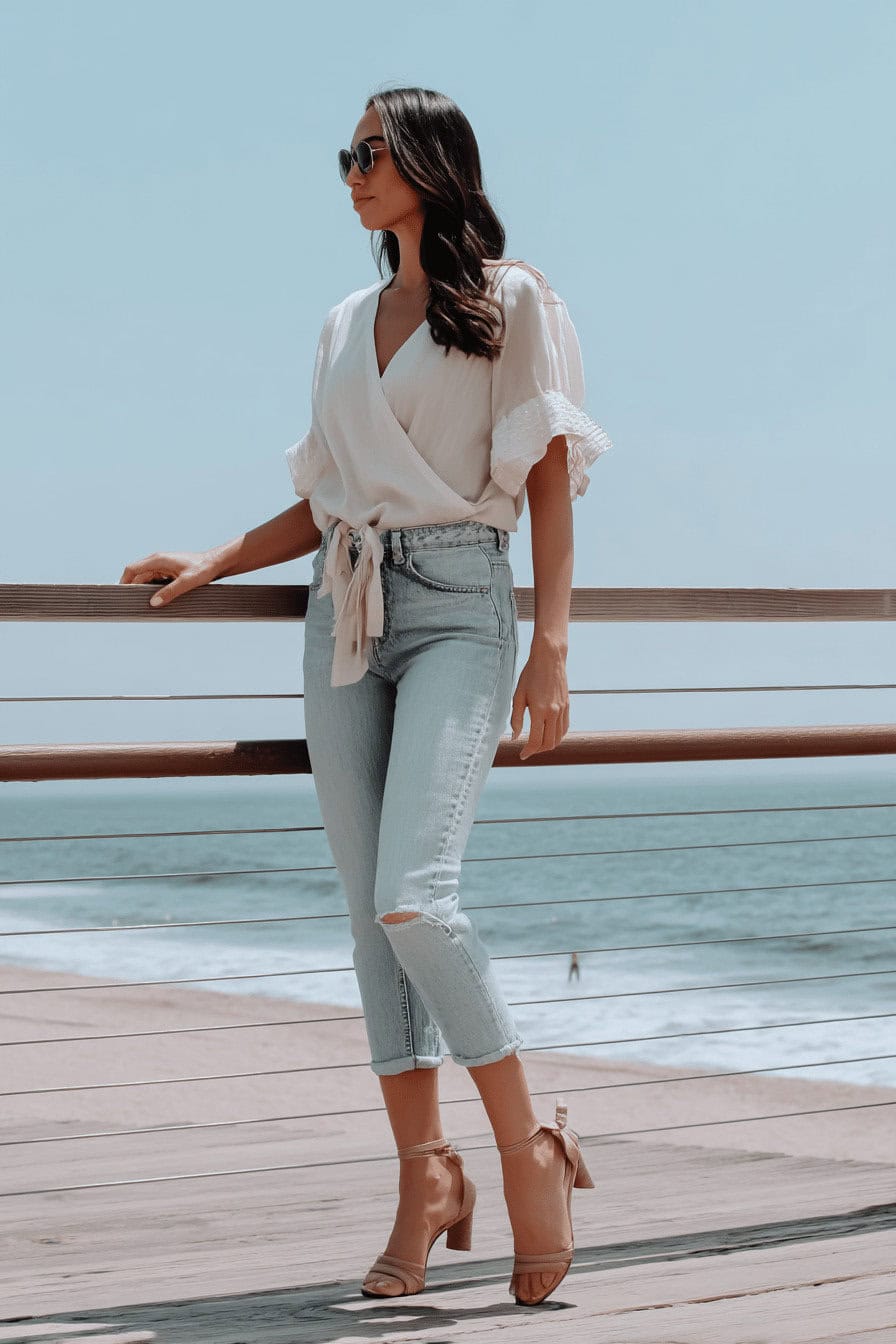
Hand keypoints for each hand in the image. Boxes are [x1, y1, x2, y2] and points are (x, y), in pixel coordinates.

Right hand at [118, 549, 220, 607]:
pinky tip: (158, 599)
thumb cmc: (203, 569)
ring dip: (144, 590)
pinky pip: (155, 580)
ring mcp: (163, 565)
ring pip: (146, 579)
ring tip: (144, 604)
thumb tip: (153, 603)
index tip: (121, 594)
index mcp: (157, 559)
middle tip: (132, 604)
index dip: (123, 582)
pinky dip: (153, 589)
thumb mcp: (186, 582)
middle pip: (137, 576)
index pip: (131, 569)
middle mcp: (158, 560)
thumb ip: (169, 592)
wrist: (216, 563)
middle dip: (134, 589)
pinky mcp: (169, 570)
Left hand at [510, 637, 569, 759]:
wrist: (550, 659)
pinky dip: (557, 736)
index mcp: (540, 711)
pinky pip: (565, 728)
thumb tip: (515, 737)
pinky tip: (549, 734)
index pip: (536, 740)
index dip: (528, 751)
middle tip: (528, 749)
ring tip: (537, 743)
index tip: (522, 754)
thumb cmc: (531, 675)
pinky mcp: (567, 706)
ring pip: (559, 738)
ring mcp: (563, 710)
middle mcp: (554, 713)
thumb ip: (516, 718)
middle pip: (548, 743)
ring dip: (548, 745)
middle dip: (537, 750)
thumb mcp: (518, 696)